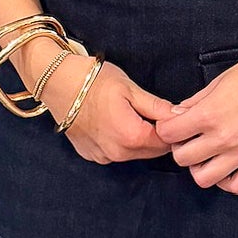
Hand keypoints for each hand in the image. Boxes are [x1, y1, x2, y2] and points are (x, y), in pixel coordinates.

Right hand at [35, 52, 174, 163]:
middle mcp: (117, 153)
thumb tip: (181, 116)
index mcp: (131, 137)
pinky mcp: (91, 155)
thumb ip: (158, 107)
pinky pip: (116, 153)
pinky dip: (122, 142)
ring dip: (140, 139)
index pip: (166, 142)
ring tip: (132, 114)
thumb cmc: (93, 80)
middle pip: (151, 151)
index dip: (173, 128)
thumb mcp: (130, 89)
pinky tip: (115, 122)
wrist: (56, 82)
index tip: (171, 113)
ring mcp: (102, 156)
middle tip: (153, 112)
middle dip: (158, 136)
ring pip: (134, 154)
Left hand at [154, 40, 237, 194]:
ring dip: (200, 167)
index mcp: (210, 114)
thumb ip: (194, 103)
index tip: (174, 124)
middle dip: (181, 147)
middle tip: (190, 138)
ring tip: (207, 153)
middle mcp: (224, 137)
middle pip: (182, 159)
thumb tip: (175, 117)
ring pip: (204, 179)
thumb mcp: (218, 82)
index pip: (168, 134)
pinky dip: (226, 180)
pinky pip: (236, 186)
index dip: (167, 128)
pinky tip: (226, 165)